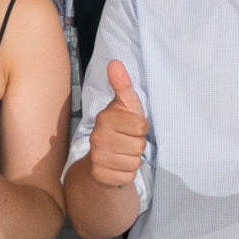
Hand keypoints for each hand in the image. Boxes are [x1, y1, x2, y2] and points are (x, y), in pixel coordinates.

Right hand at [85, 60, 148, 188]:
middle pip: (139, 146)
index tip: (132, 127)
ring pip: (134, 162)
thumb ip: (122, 85)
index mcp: (105, 118)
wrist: (101, 157)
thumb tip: (115, 63)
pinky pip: (128, 176)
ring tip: (123, 153)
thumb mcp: (125, 105)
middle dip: (138, 144)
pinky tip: (119, 165)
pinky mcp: (101, 175)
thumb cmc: (120, 127)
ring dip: (133, 159)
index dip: (141, 128)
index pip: (141, 126)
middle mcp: (97, 138)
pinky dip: (128, 173)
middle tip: (127, 141)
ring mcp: (97, 158)